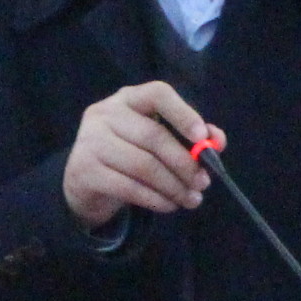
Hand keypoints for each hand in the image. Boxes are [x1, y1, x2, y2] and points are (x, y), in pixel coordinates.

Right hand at [62, 81, 215, 229]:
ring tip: (191, 199)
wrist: (83, 181)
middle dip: (184, 163)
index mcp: (127, 99)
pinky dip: (156, 199)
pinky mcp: (85, 171)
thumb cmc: (127, 154)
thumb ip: (189, 137)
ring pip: (143, 165)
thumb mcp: (156, 141)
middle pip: (153, 136)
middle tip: (204, 183)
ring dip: (173, 186)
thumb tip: (217, 141)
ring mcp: (91, 141)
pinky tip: (169, 205)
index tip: (202, 137)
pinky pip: (129, 187)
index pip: (157, 94)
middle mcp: (105, 114)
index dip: (183, 114)